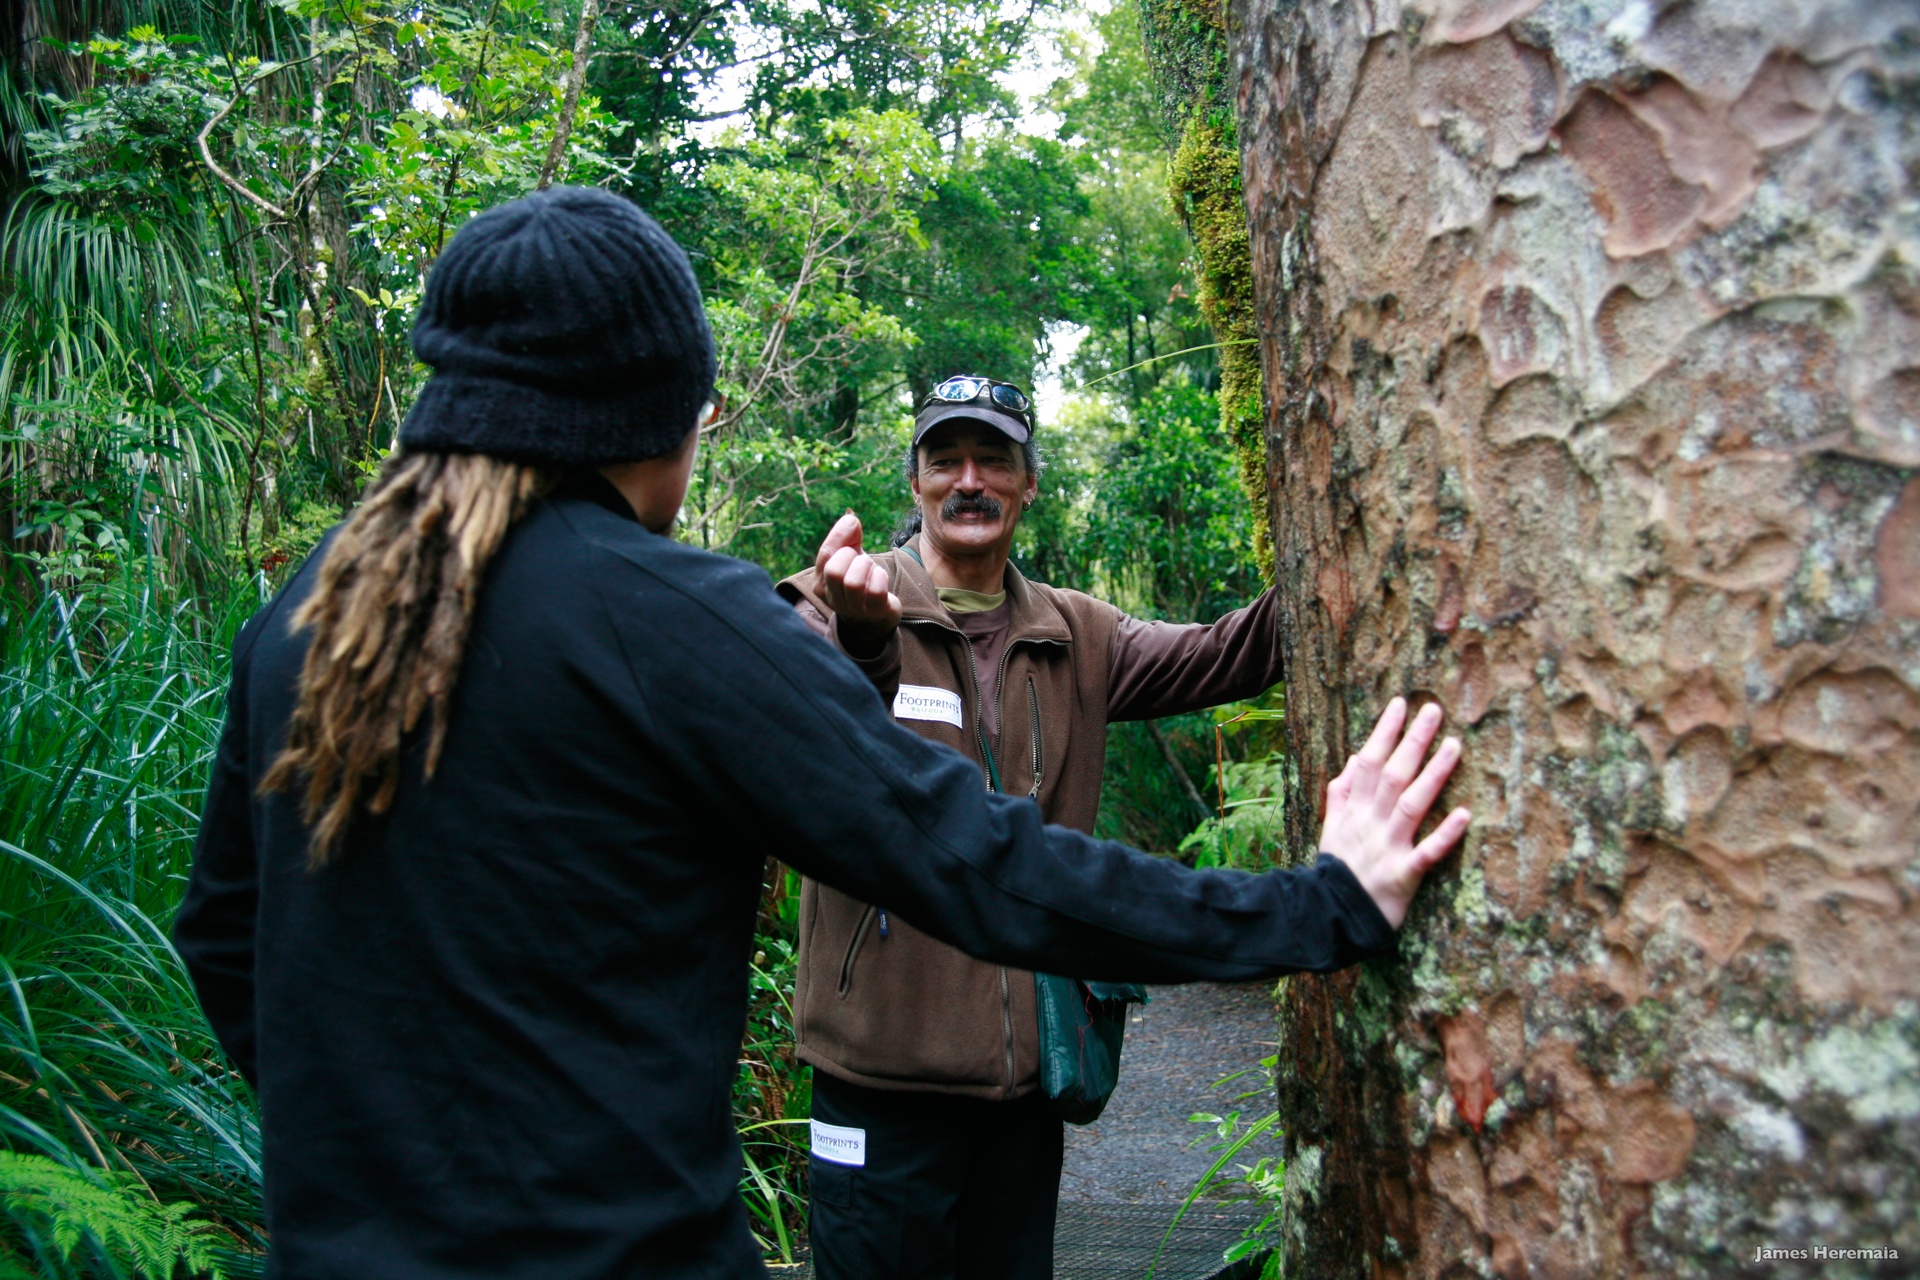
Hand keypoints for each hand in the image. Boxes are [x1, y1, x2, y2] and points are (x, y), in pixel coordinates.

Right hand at [814, 512, 901, 653]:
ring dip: (866, 567)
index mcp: (820, 582)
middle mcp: (832, 598)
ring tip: (870, 568)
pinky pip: (876, 590)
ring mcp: (852, 608)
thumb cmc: (860, 578)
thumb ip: (848, 537)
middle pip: (834, 570)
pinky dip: (880, 577)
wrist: (875, 612)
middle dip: (852, 557)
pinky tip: (880, 578)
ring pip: (853, 582)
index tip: (853, 524)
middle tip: (860, 559)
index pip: (825, 554)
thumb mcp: (850, 556)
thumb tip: (850, 519)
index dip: (840, 534)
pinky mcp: (873, 612)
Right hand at [1317, 698, 1470, 929]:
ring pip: (1411, 804)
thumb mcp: (1332, 827)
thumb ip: (1342, 792)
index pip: (1368, 761)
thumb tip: (1354, 757)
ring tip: (1455, 746)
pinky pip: (1427, 853)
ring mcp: (1388, 847)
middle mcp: (1371, 823)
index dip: (1384, 732)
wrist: (1330, 916)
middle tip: (1434, 710)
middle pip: (1393, 774)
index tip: (1401, 704)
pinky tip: (1466, 814)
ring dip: (1433, 774)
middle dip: (1413, 740)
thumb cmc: (1338, 869)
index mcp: (1354, 810)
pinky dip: (1445, 834)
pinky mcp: (1403, 875)